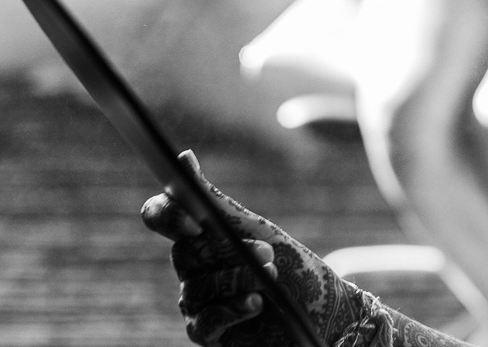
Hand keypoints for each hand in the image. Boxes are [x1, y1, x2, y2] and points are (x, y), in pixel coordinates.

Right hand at [140, 151, 385, 346]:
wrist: (325, 312)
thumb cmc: (293, 267)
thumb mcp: (258, 230)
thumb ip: (217, 202)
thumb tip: (183, 159)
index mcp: (201, 237)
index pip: (161, 217)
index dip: (167, 216)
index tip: (194, 221)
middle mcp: (193, 269)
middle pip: (183, 254)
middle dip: (227, 251)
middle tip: (266, 251)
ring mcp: (197, 302)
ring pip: (197, 288)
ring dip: (240, 279)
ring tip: (271, 276)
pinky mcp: (207, 333)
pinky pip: (205, 321)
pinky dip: (233, 309)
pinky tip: (256, 304)